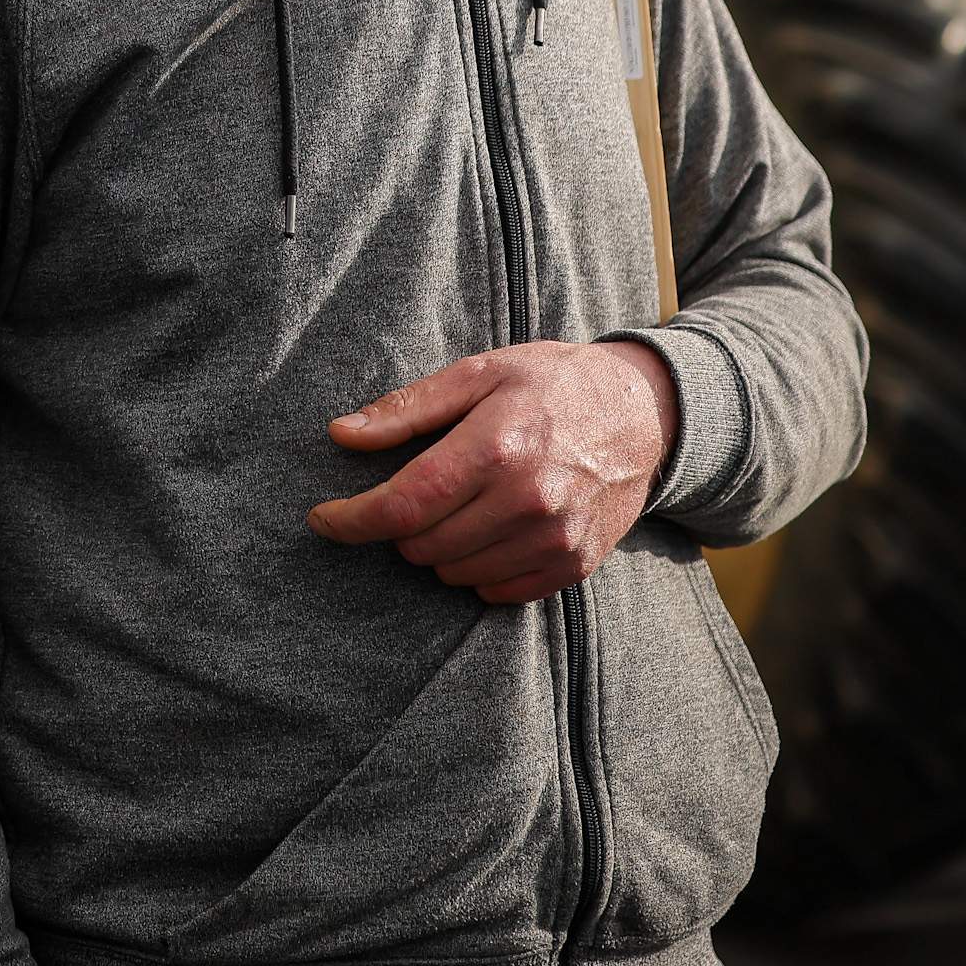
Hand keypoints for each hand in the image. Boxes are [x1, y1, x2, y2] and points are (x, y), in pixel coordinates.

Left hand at [307, 341, 679, 606]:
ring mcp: (554, 538)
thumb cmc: (551, 384)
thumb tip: (341, 434)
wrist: (643, 413)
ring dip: (438, 549)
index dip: (352, 519)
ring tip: (459, 505)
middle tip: (417, 491)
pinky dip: (477, 570)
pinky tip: (487, 531)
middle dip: (400, 525)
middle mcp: (527, 500)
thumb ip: (406, 409)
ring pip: (455, 574)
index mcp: (496, 446)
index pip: (404, 505)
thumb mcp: (478, 373)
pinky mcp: (573, 564)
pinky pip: (497, 592)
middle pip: (423, 545)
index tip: (322, 520)